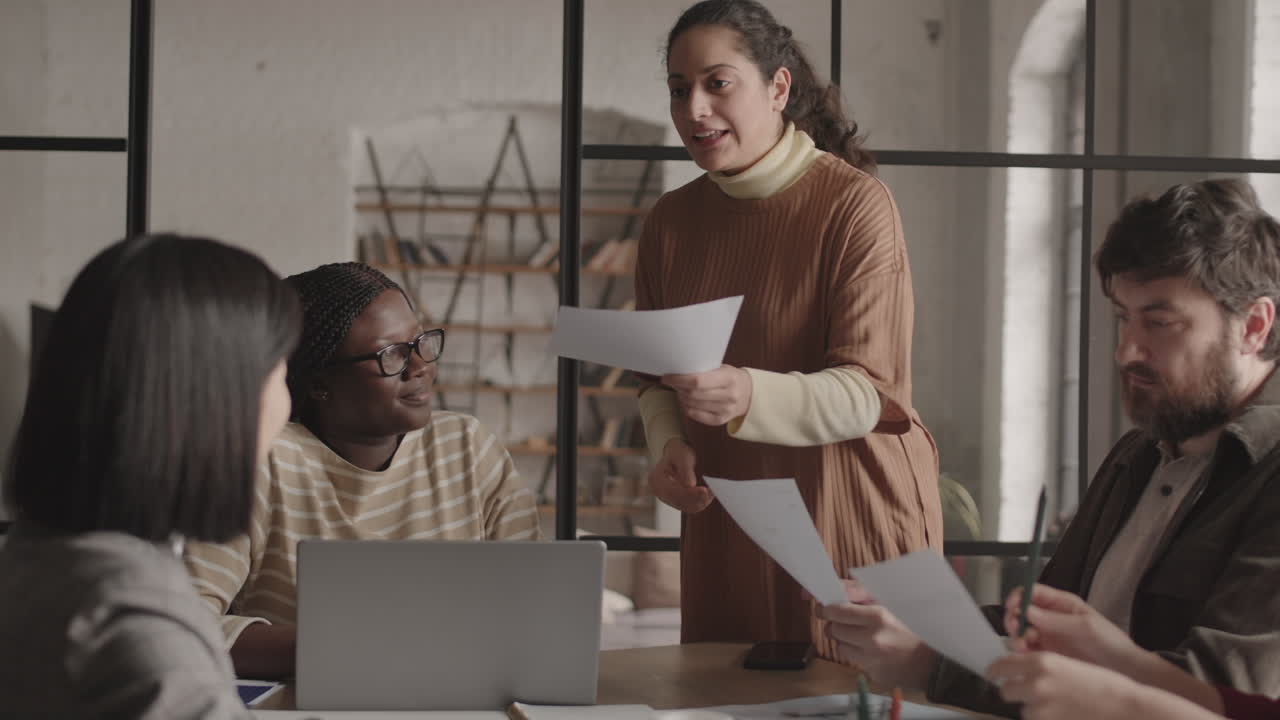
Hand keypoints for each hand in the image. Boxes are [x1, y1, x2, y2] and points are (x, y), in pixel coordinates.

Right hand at [646, 438, 712, 512]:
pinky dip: (700, 503)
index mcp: (655, 479)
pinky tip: (709, 495)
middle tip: (712, 493)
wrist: (677, 454)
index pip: (672, 491)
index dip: (689, 493)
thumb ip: (685, 470)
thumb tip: (690, 485)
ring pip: (686, 507)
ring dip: (701, 502)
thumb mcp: (682, 456)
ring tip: (713, 493)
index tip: (704, 491)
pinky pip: (689, 506)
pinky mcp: (677, 501)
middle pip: (679, 501)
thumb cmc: (679, 452)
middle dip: (697, 499)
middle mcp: (659, 492)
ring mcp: (667, 498)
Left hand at [662, 365, 751, 426]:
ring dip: (682, 397)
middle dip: (679, 388)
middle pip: (693, 394)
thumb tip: (678, 371)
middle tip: (674, 383)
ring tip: (682, 391)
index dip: (679, 379)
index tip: (667, 378)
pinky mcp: (721, 420)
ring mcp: (726, 410)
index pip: (698, 380)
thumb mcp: (722, 368)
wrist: (750, 394)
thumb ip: (704, 370)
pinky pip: (696, 415)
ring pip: (693, 405)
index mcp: (729, 378)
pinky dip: (688, 408)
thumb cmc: (731, 378)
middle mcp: (729, 395)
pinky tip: (689, 401)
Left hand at [815, 578, 934, 688]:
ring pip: (841, 648)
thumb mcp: (891, 599)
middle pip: (833, 630)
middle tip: (849, 621)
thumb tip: (835, 587)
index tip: (827, 607)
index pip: (835, 612)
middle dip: (837, 624)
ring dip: (848, 640)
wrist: (937, 658)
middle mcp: (872, 641)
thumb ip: (860, 592)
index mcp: (877, 617)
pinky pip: (856, 662)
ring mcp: (872, 661)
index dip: (828, 608)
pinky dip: (861, 655)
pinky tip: (876, 651)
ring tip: (865, 636)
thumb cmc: (914, 624)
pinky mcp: (874, 675)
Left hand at [987, 652, 1143, 719]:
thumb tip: (1019, 670)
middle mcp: (1036, 684)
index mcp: (1042, 662)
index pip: (1002, 666)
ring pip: (1022, 710)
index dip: (995, 671)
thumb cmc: (1105, 685)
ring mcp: (1041, 708)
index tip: (993, 675)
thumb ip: (1041, 666)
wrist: (1127, 708)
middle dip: (1014, 692)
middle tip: (1029, 694)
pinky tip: (1063, 715)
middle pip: (1006, 690)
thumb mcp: (1069, 663)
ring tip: (1058, 707)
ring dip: (1033, 708)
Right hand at [1003, 584, 1142, 674]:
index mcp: (1062, 604)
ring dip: (1016, 636)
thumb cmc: (1112, 644)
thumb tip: (1028, 611)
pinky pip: (1027, 649)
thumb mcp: (1086, 627)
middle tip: (1015, 629)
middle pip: (1021, 611)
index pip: (1032, 592)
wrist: (1125, 670)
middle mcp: (1052, 618)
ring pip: (1021, 630)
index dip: (1019, 597)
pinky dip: (1021, 651)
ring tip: (1022, 645)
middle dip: (1013, 618)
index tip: (1014, 607)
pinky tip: (1026, 655)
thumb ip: (1056, 619)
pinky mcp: (1048, 653)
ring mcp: (1049, 636)